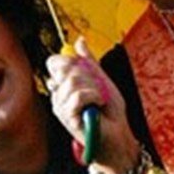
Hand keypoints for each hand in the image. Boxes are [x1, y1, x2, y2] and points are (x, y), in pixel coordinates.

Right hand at [46, 37, 139, 173]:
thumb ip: (89, 61)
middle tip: (98, 88)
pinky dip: (94, 97)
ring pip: (72, 81)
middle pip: (64, 68)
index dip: (70, 60)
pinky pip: (78, 96)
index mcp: (64, 85)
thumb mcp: (102, 80)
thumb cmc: (109, 111)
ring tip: (100, 100)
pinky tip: (98, 106)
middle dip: (88, 74)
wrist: (118, 134)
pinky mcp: (67, 117)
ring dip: (94, 88)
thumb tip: (80, 40)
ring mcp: (60, 107)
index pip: (55, 62)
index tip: (87, 69)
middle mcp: (58, 95)